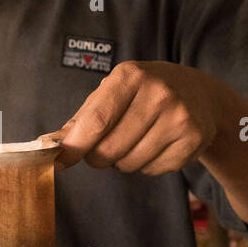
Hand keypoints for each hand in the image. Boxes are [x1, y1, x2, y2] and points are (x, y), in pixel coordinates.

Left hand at [40, 61, 219, 174]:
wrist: (199, 93)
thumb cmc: (143, 93)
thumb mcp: (112, 92)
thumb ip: (81, 120)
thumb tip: (47, 144)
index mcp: (131, 76)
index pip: (96, 120)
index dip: (75, 146)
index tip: (59, 162)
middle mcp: (158, 93)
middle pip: (109, 149)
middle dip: (99, 157)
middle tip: (107, 145)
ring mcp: (180, 117)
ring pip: (130, 164)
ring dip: (123, 162)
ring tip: (136, 140)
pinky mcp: (194, 139)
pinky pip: (153, 170)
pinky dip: (147, 165)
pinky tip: (157, 145)